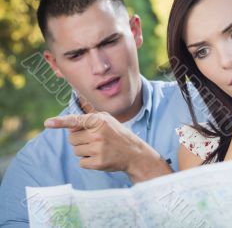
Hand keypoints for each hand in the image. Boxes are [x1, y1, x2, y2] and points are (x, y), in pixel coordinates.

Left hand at [44, 112, 171, 181]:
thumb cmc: (117, 135)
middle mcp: (98, 134)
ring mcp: (98, 149)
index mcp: (99, 120)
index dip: (60, 122)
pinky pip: (81, 162)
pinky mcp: (98, 162)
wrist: (134, 153)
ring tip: (100, 149)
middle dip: (79, 140)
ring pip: (75, 151)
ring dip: (84, 151)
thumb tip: (69, 126)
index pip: (76, 120)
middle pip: (72, 138)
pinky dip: (88, 161)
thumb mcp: (107, 120)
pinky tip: (100, 158)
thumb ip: (88, 119)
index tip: (47, 123)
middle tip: (95, 141)